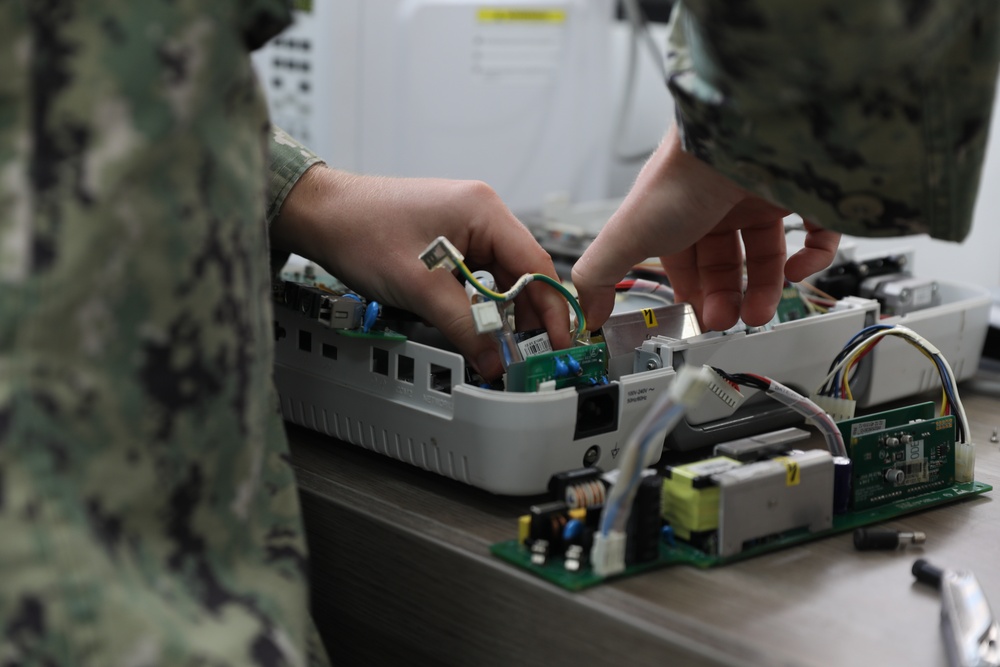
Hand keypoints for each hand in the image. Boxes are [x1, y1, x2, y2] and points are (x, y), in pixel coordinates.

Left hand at [271, 166, 572, 379]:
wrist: (319, 216)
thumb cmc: (361, 230)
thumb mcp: (420, 287)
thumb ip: (464, 326)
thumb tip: (495, 360)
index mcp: (484, 210)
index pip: (536, 264)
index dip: (552, 308)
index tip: (560, 342)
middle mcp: (481, 214)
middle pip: (522, 272)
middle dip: (528, 316)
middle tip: (535, 354)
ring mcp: (464, 226)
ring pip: (499, 278)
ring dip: (502, 313)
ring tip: (506, 348)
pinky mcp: (447, 241)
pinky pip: (477, 277)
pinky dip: (480, 304)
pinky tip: (479, 327)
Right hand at [572, 126, 839, 330]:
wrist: (739, 133)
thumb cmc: (684, 176)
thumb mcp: (628, 233)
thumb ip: (600, 274)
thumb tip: (587, 311)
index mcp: (677, 210)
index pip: (684, 260)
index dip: (691, 291)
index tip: (697, 318)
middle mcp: (719, 201)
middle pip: (726, 261)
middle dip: (725, 297)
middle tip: (727, 320)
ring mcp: (762, 193)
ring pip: (767, 251)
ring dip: (764, 288)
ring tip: (759, 313)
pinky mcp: (805, 190)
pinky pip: (816, 231)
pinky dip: (809, 257)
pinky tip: (795, 270)